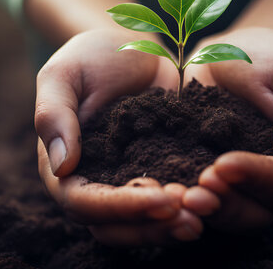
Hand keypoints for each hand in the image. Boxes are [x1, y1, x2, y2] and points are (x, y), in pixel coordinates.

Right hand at [35, 29, 201, 244]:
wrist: (131, 46)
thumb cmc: (89, 57)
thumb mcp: (64, 75)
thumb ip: (53, 115)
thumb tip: (62, 167)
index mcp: (63, 169)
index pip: (84, 203)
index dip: (120, 207)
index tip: (159, 196)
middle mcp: (95, 184)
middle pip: (116, 226)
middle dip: (152, 226)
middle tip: (191, 216)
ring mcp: (128, 181)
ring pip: (144, 223)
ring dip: (174, 224)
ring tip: (208, 210)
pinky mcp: (159, 173)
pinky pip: (172, 200)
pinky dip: (191, 202)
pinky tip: (218, 196)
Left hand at [182, 27, 272, 230]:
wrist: (227, 52)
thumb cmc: (268, 56)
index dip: (257, 178)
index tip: (223, 163)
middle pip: (258, 212)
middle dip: (226, 204)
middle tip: (194, 192)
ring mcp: (241, 184)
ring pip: (228, 214)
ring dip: (204, 209)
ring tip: (179, 197)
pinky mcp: (210, 177)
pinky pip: (200, 198)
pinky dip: (182, 199)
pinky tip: (161, 191)